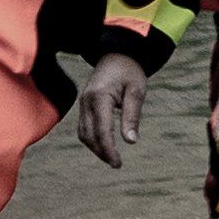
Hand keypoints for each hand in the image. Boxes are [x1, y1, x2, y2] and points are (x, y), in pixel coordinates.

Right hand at [70, 50, 150, 166]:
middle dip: (101, 152)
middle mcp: (86, 102)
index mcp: (99, 97)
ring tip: (112, 158)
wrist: (117, 54)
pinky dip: (92, 139)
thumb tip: (131, 141)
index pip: (101, 130)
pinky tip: (105, 145)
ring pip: (83, 133)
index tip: (118, 163)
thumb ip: (132, 116)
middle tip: (117, 164)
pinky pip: (84, 127)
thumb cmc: (130, 71)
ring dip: (95, 147)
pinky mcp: (84, 105)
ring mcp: (82, 104)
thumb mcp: (137, 91)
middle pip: (89, 135)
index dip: (108, 149)